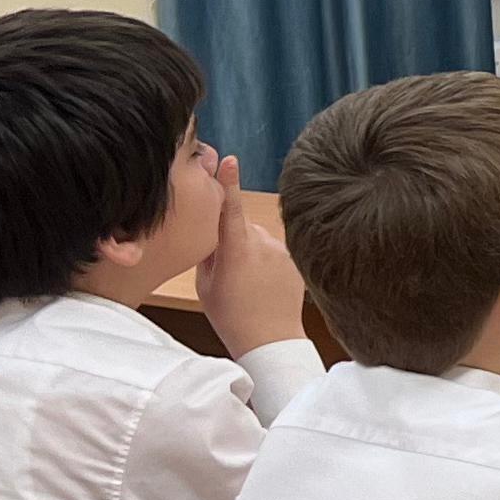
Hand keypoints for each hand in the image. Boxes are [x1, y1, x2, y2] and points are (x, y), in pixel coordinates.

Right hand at [197, 154, 310, 353]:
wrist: (270, 340)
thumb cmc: (231, 315)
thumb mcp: (204, 283)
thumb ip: (206, 250)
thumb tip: (207, 229)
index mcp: (235, 250)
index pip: (229, 208)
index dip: (228, 182)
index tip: (229, 160)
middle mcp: (262, 244)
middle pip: (241, 226)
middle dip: (231, 239)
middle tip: (228, 271)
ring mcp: (282, 250)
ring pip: (257, 238)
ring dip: (250, 251)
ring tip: (249, 282)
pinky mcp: (294, 258)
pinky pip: (274, 250)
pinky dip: (266, 261)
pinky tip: (265, 284)